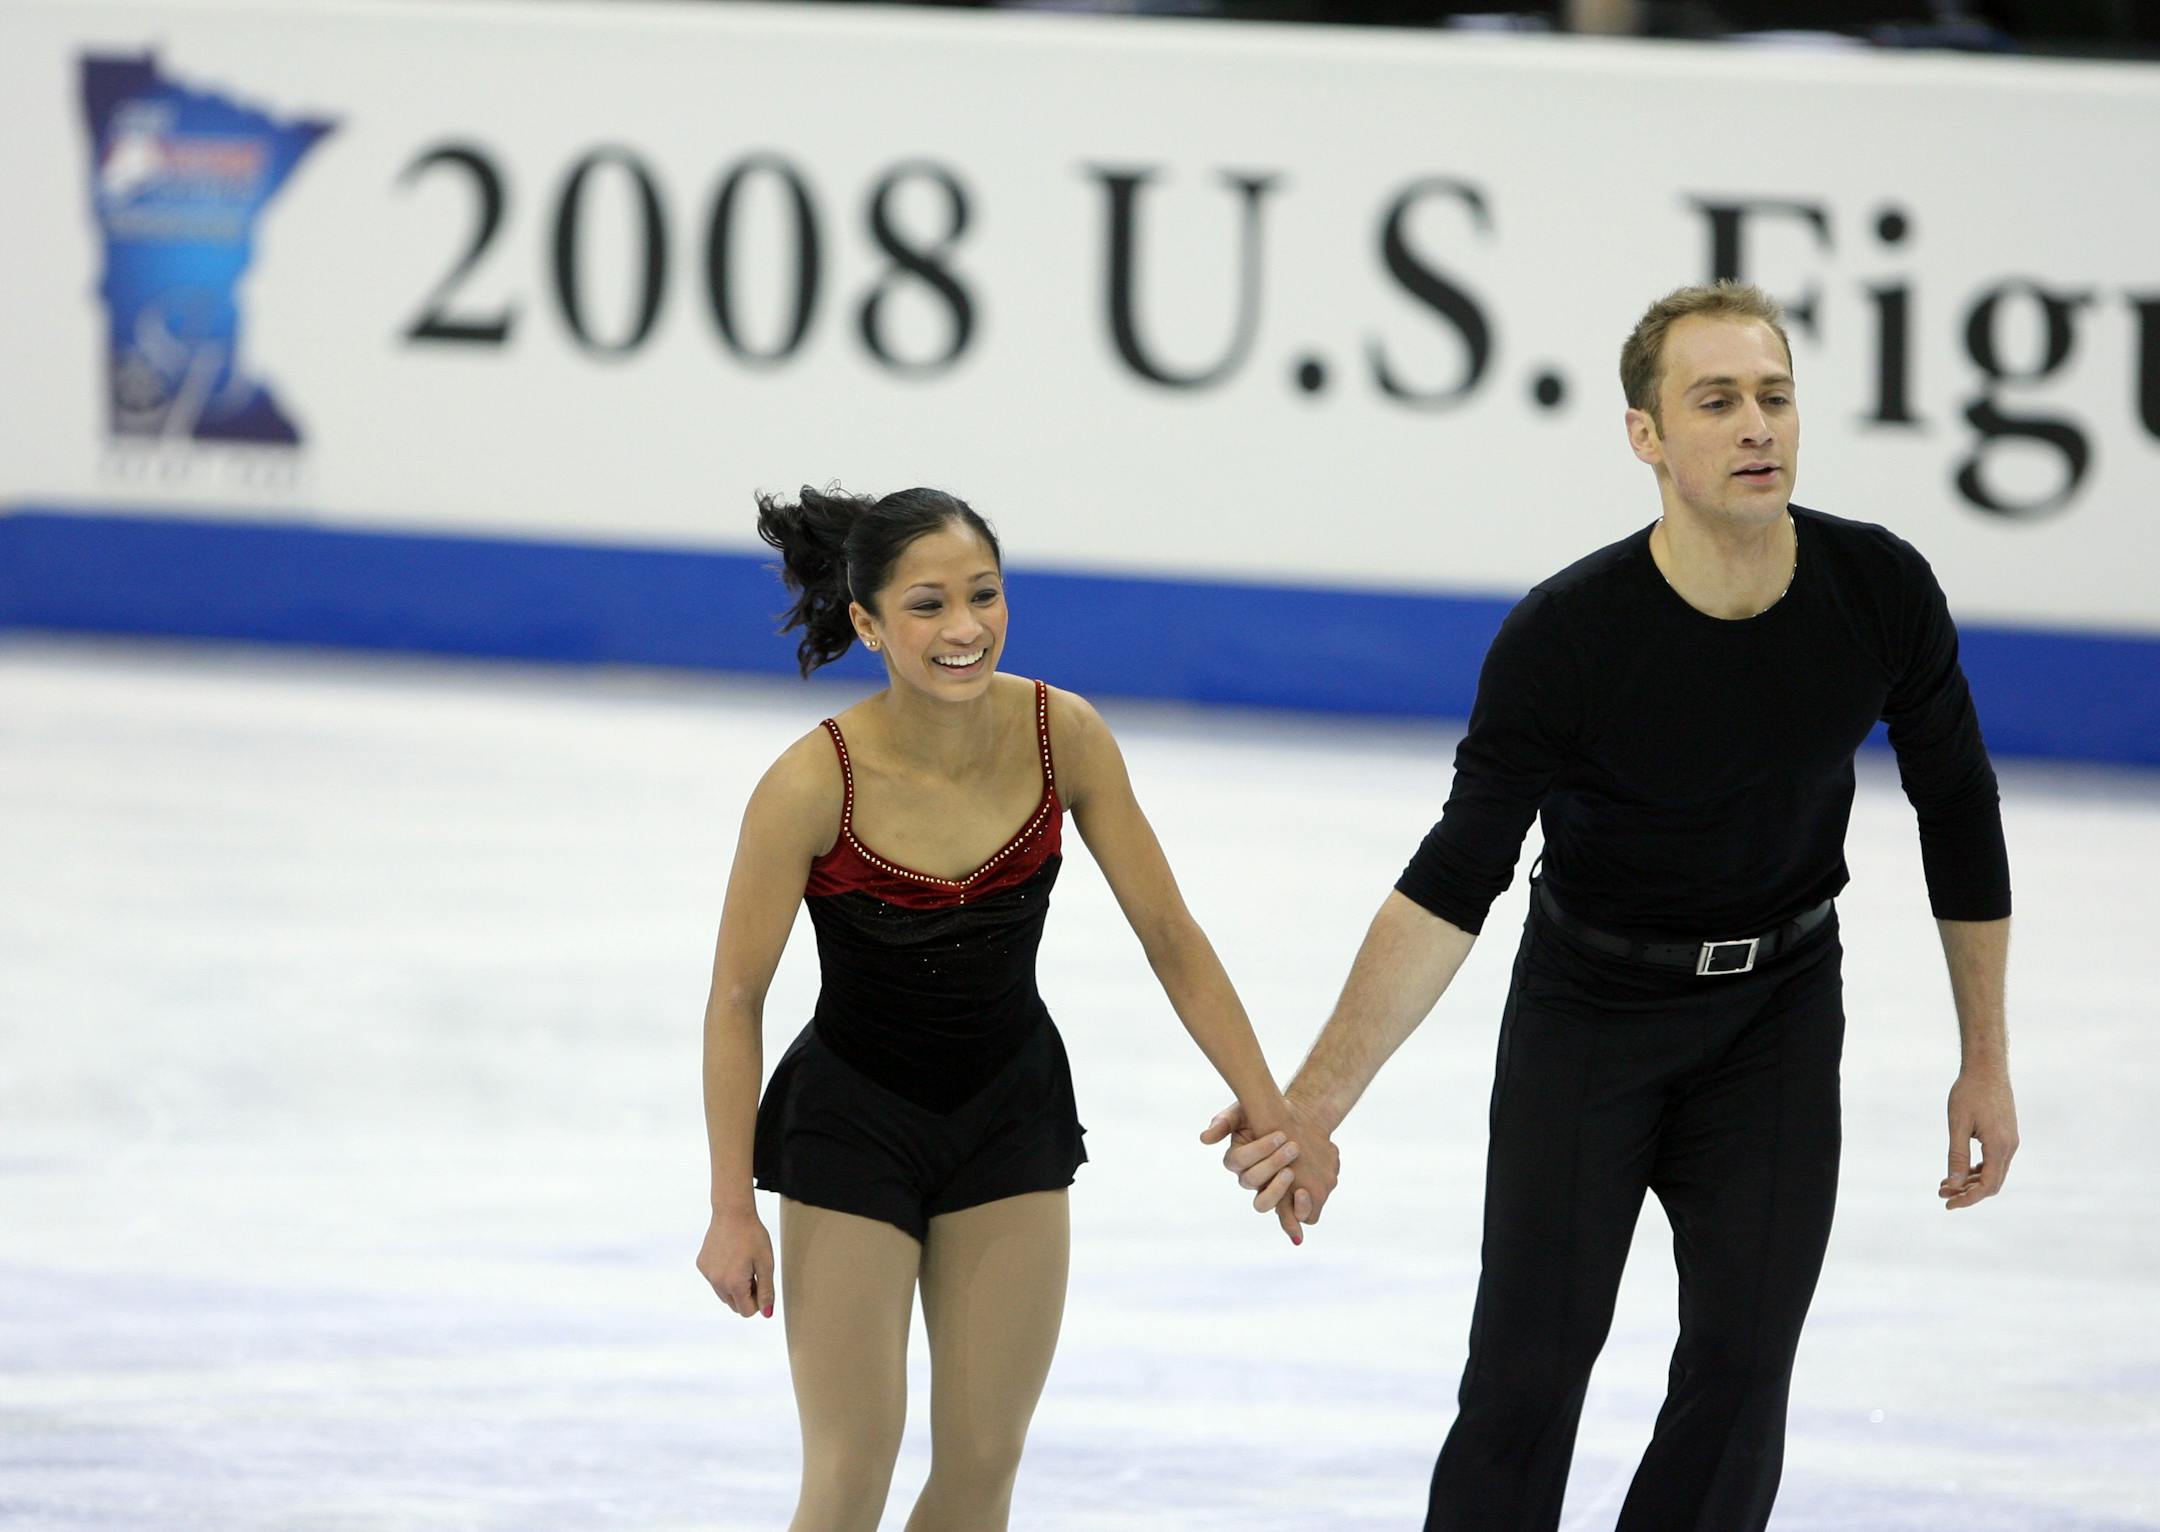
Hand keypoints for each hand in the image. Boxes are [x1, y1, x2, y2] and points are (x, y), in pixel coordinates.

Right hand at [698, 1207, 776, 1316]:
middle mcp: (716, 1283)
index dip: (757, 1300)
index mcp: (734, 1284)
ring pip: (723, 1294)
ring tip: (742, 1264)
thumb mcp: (766, 1264)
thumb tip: (767, 1314)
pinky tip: (730, 1256)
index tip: (761, 1283)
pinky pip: (715, 1280)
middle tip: (753, 1272)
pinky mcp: (701, 1265)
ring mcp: (707, 1274)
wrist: (732, 1212)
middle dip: (746, 1295)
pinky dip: (723, 1275)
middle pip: (734, 1305)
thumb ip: (766, 1291)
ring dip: (734, 1287)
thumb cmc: (753, 1236)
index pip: (747, 1311)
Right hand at [1199, 1094, 1340, 1242]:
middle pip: (1251, 1180)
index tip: (1281, 1134)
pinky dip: (1295, 1209)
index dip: (1259, 1149)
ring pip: (1262, 1203)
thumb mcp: (1241, 1113)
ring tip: (1292, 1172)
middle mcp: (1248, 1176)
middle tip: (1293, 1147)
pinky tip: (1303, 1193)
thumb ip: (1223, 1123)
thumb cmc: (1263, 1114)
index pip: (1238, 1160)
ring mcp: (1266, 1188)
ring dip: (1277, 1189)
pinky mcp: (1285, 1198)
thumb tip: (1204, 1138)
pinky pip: (1286, 1213)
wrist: (1294, 1120)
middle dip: (1273, 1163)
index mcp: (1236, 1158)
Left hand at [1939, 1067, 2017, 1209]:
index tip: (1947, 1203)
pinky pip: (1993, 1161)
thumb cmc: (1969, 1092)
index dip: (1968, 1198)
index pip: (1987, 1185)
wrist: (1987, 1068)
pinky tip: (1959, 1171)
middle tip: (1942, 1194)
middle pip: (1992, 1183)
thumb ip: (1956, 1155)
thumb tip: (1953, 1184)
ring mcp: (2009, 1141)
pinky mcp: (2005, 1135)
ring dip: (1971, 1182)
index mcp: (1999, 1146)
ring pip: (1993, 1173)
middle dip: (1967, 1193)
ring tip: (1945, 1185)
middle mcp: (2009, 1147)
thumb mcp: (1958, 1124)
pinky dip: (1977, 1170)